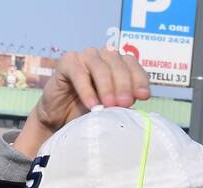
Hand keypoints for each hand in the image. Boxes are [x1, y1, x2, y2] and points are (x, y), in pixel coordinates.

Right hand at [15, 48, 151, 156]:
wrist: (59, 117)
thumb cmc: (87, 110)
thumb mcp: (109, 107)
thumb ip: (122, 101)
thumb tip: (135, 102)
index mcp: (117, 63)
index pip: (132, 65)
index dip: (139, 79)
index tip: (143, 96)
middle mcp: (103, 55)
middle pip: (118, 64)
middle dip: (124, 85)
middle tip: (126, 103)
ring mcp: (85, 56)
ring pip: (101, 67)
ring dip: (107, 86)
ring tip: (109, 105)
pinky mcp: (67, 63)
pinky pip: (79, 74)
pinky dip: (87, 90)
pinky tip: (91, 105)